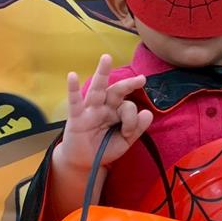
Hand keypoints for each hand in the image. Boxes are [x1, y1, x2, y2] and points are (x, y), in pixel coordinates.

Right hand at [54, 54, 151, 172]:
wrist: (84, 162)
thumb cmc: (104, 148)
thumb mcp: (125, 141)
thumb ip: (137, 128)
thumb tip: (148, 112)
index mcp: (117, 112)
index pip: (128, 108)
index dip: (132, 120)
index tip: (128, 133)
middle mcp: (104, 107)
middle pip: (116, 91)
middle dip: (128, 84)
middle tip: (141, 79)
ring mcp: (90, 110)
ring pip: (97, 90)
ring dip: (102, 73)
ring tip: (106, 58)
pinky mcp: (77, 117)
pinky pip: (75, 102)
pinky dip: (73, 89)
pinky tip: (72, 76)